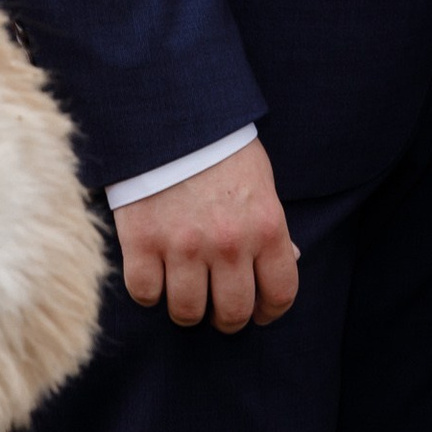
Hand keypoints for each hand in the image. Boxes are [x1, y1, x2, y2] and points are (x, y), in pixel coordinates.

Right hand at [112, 139, 298, 332]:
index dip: (270, 310)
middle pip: (233, 314)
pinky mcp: (142, 243)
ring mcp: (183, 246)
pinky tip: (156, 270)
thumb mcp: (260, 181)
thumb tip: (288, 261)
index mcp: (266, 226)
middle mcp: (228, 243)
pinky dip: (150, 290)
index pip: (280, 294)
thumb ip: (270, 226)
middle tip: (218, 304)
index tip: (259, 310)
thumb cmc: (221, 148)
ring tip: (187, 288)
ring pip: (187, 313)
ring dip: (188, 307)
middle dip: (227, 316)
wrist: (171, 114)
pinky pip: (146, 295)